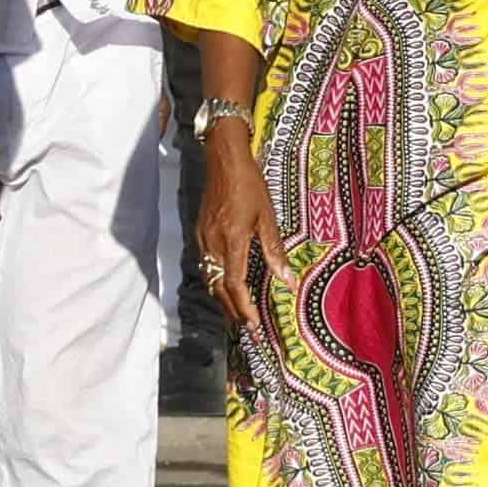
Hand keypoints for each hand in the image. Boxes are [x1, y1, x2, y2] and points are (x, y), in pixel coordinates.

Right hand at [193, 124, 290, 337]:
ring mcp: (203, 239)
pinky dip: (215, 281)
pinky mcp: (199, 232)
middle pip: (218, 288)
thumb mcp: (267, 217)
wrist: (223, 159)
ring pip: (209, 279)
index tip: (253, 325)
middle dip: (232, 310)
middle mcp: (213, 244)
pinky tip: (226, 284)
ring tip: (237, 312)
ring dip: (222, 298)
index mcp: (232, 241)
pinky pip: (205, 266)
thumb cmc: (250, 185)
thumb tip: (287, 280)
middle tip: (247, 326)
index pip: (234, 285)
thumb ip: (274, 250)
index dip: (243, 308)